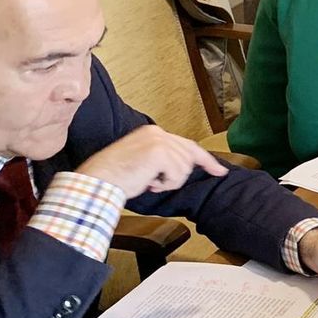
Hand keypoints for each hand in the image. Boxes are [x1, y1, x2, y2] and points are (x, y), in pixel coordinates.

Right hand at [76, 125, 228, 197]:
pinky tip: (149, 183)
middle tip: (160, 184)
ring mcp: (159, 141)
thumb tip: (184, 166)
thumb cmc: (115, 177)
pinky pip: (178, 175)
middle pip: (190, 156)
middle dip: (180, 175)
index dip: (205, 160)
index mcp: (152, 132)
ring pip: (184, 167)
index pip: (186, 145)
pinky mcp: (159, 152)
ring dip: (169, 182)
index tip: (219, 171)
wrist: (97, 181)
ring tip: (148, 182)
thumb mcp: (142, 162)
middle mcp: (157, 133)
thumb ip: (162, 159)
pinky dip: (166, 184)